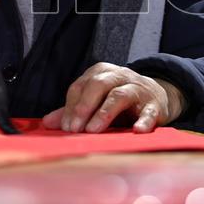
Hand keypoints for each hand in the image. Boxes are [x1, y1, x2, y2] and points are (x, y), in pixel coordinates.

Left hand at [42, 63, 185, 133]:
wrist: (157, 97)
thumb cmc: (119, 100)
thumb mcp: (96, 101)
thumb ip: (72, 110)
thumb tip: (46, 123)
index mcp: (101, 73)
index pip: (81, 86)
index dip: (71, 106)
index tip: (65, 126)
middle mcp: (119, 76)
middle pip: (98, 84)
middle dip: (84, 106)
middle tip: (74, 128)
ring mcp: (138, 89)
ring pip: (120, 95)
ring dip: (105, 113)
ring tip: (93, 130)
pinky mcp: (154, 105)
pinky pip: (149, 112)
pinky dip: (143, 121)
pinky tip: (136, 131)